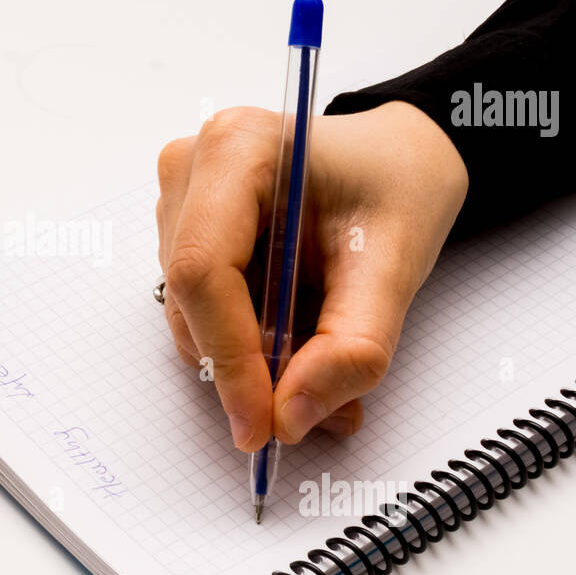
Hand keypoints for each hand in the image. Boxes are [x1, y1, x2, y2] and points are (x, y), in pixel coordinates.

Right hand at [155, 101, 467, 450]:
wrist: (396, 158)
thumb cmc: (397, 187)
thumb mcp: (396, 265)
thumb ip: (351, 348)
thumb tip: (288, 418)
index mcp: (238, 149)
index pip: (203, 270)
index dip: (228, 356)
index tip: (261, 424)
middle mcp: (191, 166)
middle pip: (192, 299)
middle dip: (247, 368)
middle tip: (316, 406)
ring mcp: (178, 198)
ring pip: (190, 313)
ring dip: (248, 359)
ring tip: (320, 364)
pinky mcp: (181, 229)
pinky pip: (197, 309)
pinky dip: (243, 341)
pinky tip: (293, 335)